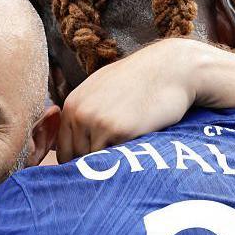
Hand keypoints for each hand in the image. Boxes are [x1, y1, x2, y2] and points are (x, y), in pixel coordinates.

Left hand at [56, 38, 209, 162]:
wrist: (170, 69)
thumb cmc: (137, 80)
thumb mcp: (99, 90)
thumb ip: (82, 113)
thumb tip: (69, 147)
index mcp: (72, 105)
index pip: (64, 149)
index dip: (78, 160)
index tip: (93, 165)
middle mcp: (80, 114)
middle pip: (78, 158)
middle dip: (94, 162)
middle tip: (114, 158)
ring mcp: (99, 122)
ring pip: (96, 160)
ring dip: (111, 160)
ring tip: (127, 147)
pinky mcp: (121, 130)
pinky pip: (116, 157)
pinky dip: (126, 156)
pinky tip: (138, 142)